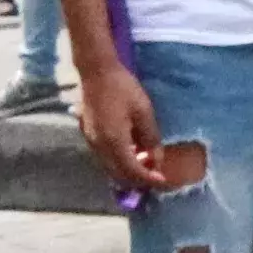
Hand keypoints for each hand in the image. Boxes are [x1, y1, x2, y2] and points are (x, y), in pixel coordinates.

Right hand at [75, 57, 190, 195]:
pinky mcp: (89, 135)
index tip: (162, 180)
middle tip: (156, 176)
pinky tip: (132, 153)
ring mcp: (92, 142)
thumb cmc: (123, 88)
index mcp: (114, 142)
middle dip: (138, 179)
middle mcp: (100, 147)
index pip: (132, 171)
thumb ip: (150, 138)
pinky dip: (119, 161)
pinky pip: (105, 157)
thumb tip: (157, 159)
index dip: (148, 179)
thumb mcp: (143, 112)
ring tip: (146, 166)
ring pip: (110, 167)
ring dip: (128, 171)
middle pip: (119, 174)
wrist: (96, 73)